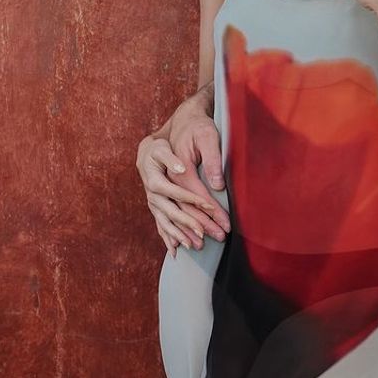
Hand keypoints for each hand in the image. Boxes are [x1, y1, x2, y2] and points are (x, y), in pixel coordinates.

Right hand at [136, 99, 228, 255]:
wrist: (171, 128)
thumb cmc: (192, 129)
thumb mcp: (204, 136)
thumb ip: (210, 158)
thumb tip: (216, 182)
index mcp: (170, 171)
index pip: (192, 194)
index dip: (209, 208)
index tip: (223, 220)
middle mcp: (157, 185)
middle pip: (180, 210)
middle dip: (200, 225)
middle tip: (219, 236)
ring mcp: (155, 193)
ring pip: (169, 217)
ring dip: (184, 233)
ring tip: (199, 247)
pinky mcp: (158, 197)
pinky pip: (161, 218)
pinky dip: (168, 234)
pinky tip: (175, 249)